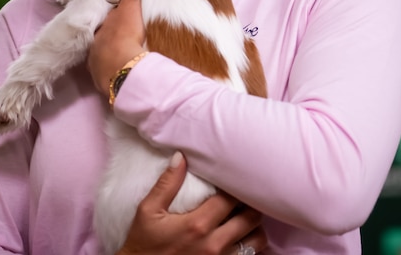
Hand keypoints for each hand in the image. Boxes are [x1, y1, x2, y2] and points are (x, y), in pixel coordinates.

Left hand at [88, 0, 145, 94]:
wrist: (123, 66)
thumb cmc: (127, 35)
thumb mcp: (131, 8)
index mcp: (102, 27)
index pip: (107, 21)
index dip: (114, 20)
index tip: (121, 21)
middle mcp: (94, 44)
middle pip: (102, 38)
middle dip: (109, 38)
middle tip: (122, 40)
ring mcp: (95, 63)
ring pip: (102, 56)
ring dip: (110, 56)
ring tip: (122, 58)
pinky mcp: (100, 79)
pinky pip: (105, 74)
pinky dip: (111, 72)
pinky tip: (120, 73)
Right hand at [116, 152, 266, 254]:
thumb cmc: (143, 244)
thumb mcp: (148, 211)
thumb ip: (166, 183)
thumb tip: (181, 156)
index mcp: (197, 225)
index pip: (230, 199)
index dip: (235, 186)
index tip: (233, 179)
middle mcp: (214, 245)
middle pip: (250, 218)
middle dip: (249, 204)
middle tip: (244, 195)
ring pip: (257, 240)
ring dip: (254, 226)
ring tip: (244, 217)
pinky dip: (251, 245)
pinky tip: (242, 237)